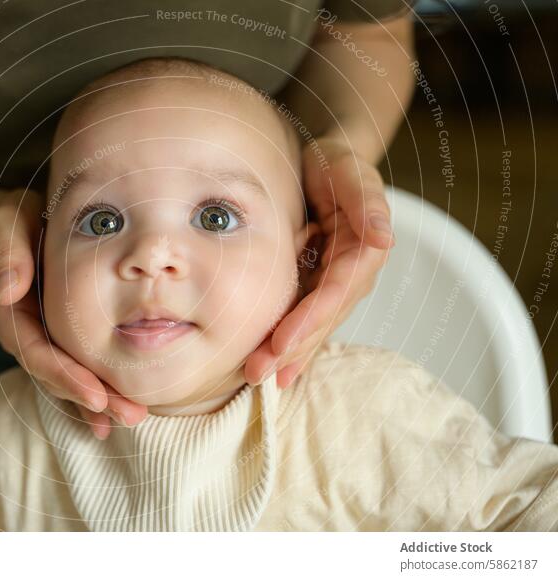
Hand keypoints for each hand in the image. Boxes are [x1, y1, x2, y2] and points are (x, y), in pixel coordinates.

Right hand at [0, 190, 147, 438]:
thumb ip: (7, 249)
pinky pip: (72, 370)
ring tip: (132, 417)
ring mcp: (38, 337)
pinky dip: (92, 393)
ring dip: (96, 403)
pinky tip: (113, 413)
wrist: (23, 218)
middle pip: (53, 375)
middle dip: (89, 399)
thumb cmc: (18, 216)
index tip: (96, 395)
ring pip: (65, 379)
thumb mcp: (7, 221)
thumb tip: (8, 291)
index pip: (35, 351)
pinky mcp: (56, 337)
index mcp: (7, 310)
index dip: (64, 375)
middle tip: (129, 415)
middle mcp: (21, 331)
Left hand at [244, 136, 394, 387]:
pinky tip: (277, 371)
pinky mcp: (317, 285)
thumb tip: (384, 237)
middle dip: (292, 348)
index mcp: (363, 252)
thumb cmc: (336, 164)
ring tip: (259, 378)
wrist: (323, 163)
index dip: (310, 319)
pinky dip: (292, 345)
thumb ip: (366, 202)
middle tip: (259, 372)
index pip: (335, 292)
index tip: (283, 342)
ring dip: (288, 354)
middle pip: (322, 318)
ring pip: (312, 325)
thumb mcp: (349, 172)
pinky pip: (304, 320)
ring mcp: (334, 284)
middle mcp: (352, 275)